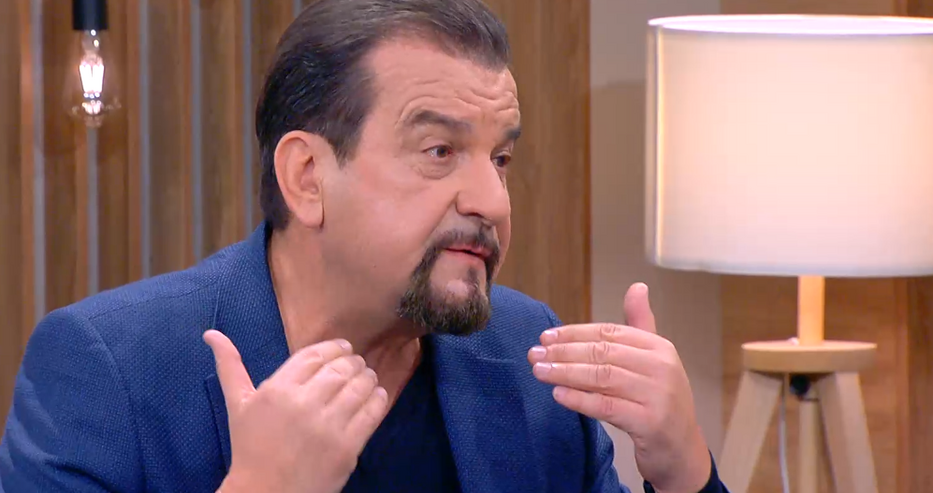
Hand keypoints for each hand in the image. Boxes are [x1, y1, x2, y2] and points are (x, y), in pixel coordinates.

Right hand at [204, 330, 388, 492]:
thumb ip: (230, 366)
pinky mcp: (347, 448)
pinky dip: (378, 399)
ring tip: (368, 376)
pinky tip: (376, 395)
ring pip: (359, 387)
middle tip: (357, 363)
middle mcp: (304, 404)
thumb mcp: (237, 405)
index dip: (334, 348)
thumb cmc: (250, 448)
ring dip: (368, 377)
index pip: (315, 355)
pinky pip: (371, 413)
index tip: (344, 348)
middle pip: (340, 369)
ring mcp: (328, 426)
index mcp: (277, 390)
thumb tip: (211, 333)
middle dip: (353, 362)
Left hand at [527, 283, 709, 492]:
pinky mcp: (649, 422)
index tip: (546, 337)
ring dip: (565, 373)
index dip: (574, 333)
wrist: (681, 450)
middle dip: (564, 352)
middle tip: (534, 354)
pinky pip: (606, 406)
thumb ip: (640, 325)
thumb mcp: (653, 361)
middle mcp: (661, 367)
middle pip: (603, 353)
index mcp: (660, 347)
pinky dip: (579, 398)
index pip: (609, 332)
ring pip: (602, 377)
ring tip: (538, 371)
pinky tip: (557, 394)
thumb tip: (637, 286)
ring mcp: (657, 395)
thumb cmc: (659, 402)